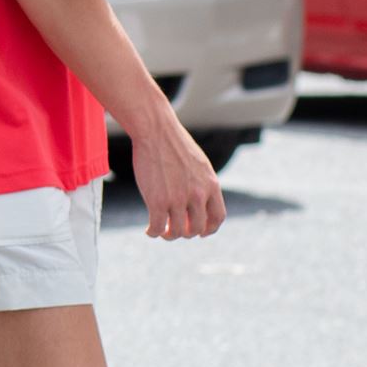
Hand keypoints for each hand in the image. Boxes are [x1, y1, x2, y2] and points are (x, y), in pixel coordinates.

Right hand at [130, 122, 225, 240]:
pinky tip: (148, 231)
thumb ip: (202, 183)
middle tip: (175, 230)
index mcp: (211, 185)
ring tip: (160, 231)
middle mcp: (197, 195)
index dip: (209, 229)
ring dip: (169, 235)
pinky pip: (157, 227)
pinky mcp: (157, 200)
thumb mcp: (198, 164)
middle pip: (197, 228)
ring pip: (177, 231)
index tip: (199, 232)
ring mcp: (177, 199)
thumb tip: (197, 200)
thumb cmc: (173, 144)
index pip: (217, 217)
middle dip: (186, 233)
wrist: (156, 131)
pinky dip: (153, 233)